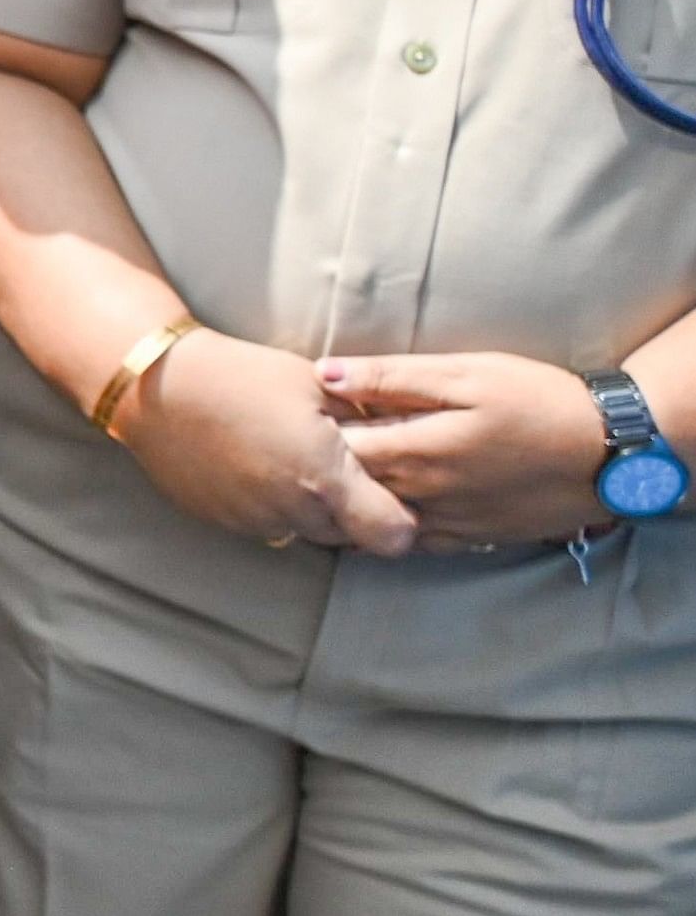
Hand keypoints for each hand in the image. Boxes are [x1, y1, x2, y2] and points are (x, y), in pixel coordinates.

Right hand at [116, 330, 416, 553]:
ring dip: (308, 508)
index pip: (393, 536)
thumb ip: (364, 420)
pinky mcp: (222, 522)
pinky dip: (269, 505)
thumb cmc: (241, 375)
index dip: (400, 520)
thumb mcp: (316, 384)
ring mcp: (253, 520)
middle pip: (350, 538)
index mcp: (324, 477)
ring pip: (305, 532)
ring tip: (286, 460)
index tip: (390, 495)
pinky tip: (253, 465)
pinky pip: (264, 525)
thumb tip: (400, 439)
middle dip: (352, 510)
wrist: (156, 386)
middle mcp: (292, 510)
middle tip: (334, 465)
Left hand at [320, 352, 612, 550]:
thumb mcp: (467, 374)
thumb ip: (392, 377)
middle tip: (308, 443)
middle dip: (322, 468)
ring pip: (374, 521)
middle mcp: (424, 495)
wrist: (609, 453)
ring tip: (336, 474)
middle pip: (349, 488)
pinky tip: (377, 505)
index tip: (305, 412)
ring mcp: (447, 523)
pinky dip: (386, 527)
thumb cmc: (538, 401)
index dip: (313, 431)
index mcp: (416, 451)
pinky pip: (412, 542)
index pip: (335, 450)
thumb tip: (326, 373)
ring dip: (350, 500)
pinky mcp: (470, 538)